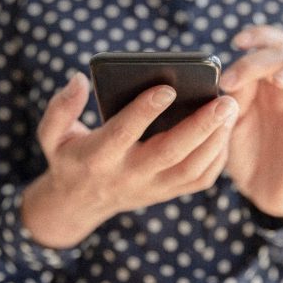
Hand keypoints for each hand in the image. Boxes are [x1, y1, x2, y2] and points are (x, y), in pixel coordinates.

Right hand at [22, 72, 238, 247]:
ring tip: (231, 110)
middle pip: (169, 153)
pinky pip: (198, 181)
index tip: (168, 87)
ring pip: (191, 169)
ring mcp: (151, 188)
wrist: (80, 203)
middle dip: (199, 126)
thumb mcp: (51, 134)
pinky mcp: (166, 193)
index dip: (144, 110)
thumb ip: (60, 107)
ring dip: (215, 141)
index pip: (124, 132)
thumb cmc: (69, 157)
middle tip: (224, 101)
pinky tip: (225, 131)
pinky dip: (217, 159)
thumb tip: (78, 80)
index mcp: (98, 156)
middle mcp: (128, 174)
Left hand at [220, 26, 282, 217]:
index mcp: (259, 82)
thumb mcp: (228, 124)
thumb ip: (231, 101)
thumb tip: (225, 78)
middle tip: (233, 80)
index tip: (237, 42)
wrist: (259, 189)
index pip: (263, 48)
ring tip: (279, 80)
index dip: (253, 39)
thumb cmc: (242, 151)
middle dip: (258, 59)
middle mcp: (282, 88)